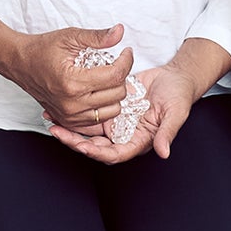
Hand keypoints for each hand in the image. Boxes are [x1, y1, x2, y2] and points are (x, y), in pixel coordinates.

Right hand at [0, 15, 133, 131]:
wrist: (20, 64)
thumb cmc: (43, 50)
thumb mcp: (70, 37)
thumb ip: (97, 36)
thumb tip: (120, 31)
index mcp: (73, 82)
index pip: (115, 75)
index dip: (127, 61)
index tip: (126, 52)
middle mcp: (72, 103)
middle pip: (118, 94)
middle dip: (121, 76)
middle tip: (114, 64)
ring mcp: (70, 115)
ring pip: (112, 110)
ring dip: (114, 93)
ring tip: (106, 79)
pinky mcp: (69, 121)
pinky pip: (99, 120)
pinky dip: (104, 107)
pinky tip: (98, 92)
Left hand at [48, 59, 199, 163]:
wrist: (175, 77)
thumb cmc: (179, 96)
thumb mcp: (175, 113)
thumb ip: (167, 133)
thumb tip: (163, 153)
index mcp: (139, 141)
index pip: (115, 154)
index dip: (98, 153)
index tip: (84, 147)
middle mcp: (124, 134)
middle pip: (95, 146)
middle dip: (75, 142)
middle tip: (58, 132)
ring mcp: (115, 122)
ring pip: (89, 131)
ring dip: (70, 129)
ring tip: (51, 120)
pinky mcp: (109, 108)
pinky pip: (90, 113)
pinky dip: (76, 112)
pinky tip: (60, 107)